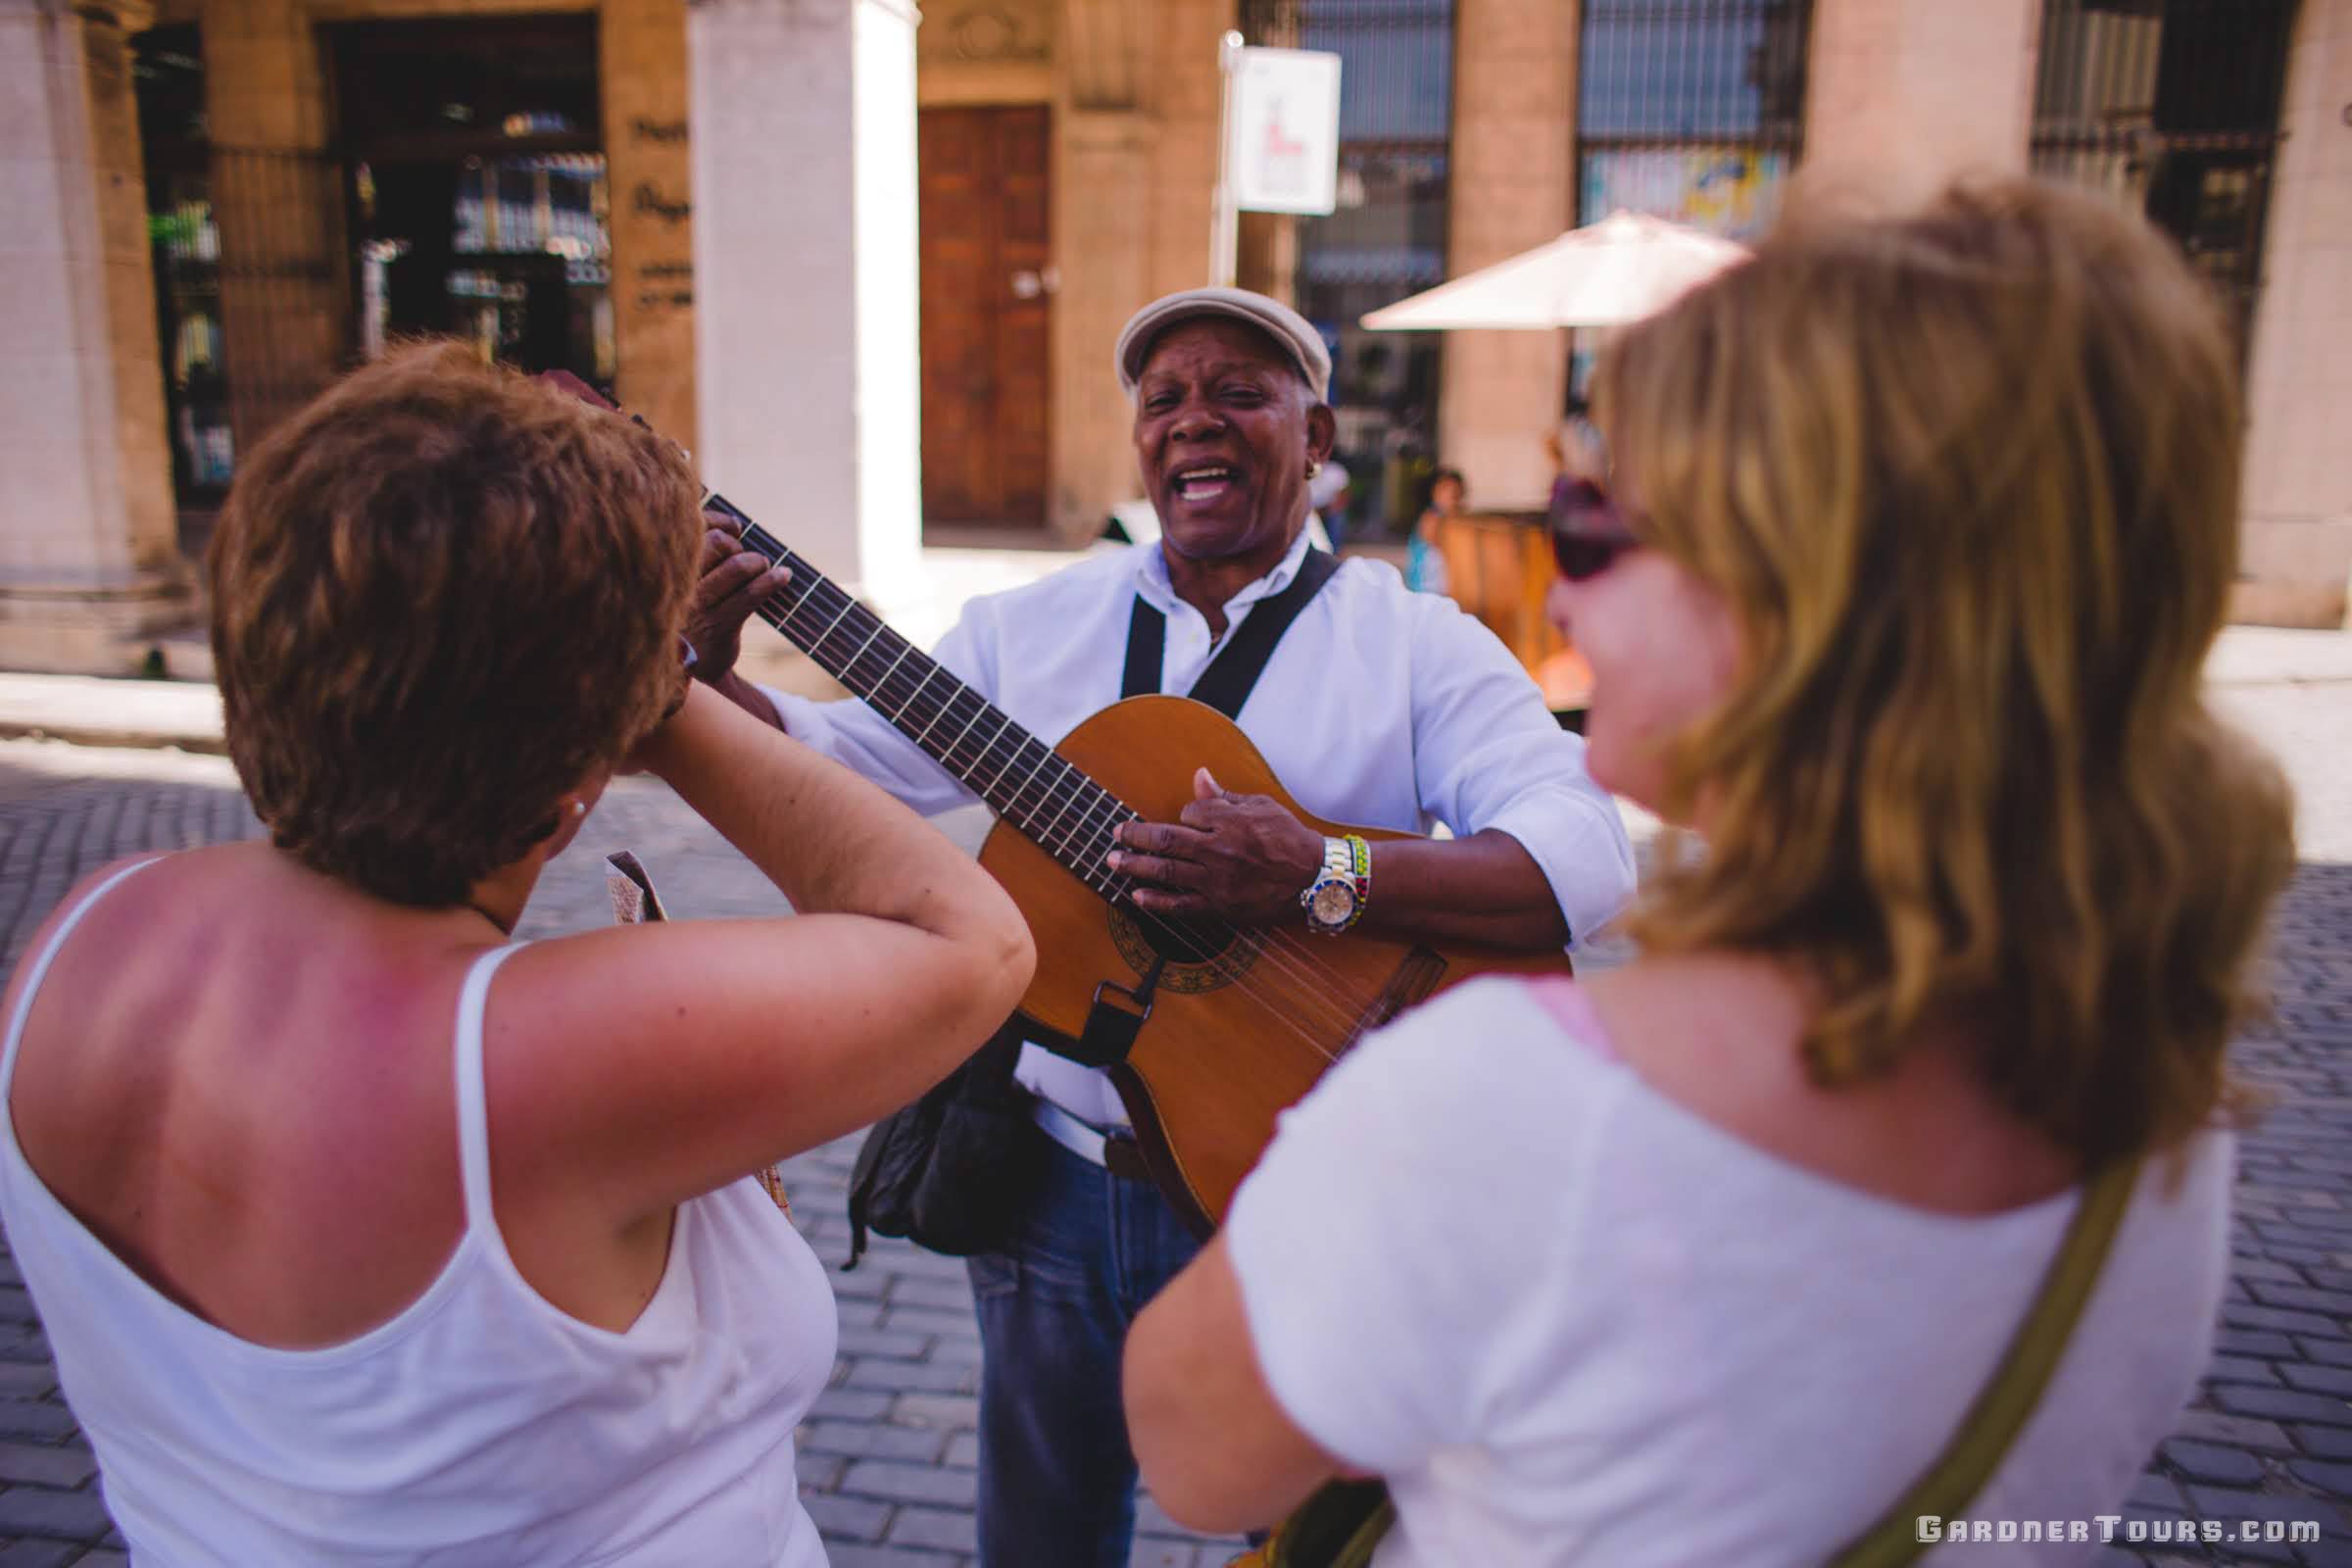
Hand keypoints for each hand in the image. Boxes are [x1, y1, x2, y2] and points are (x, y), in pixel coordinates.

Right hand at [688, 508, 791, 684]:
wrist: (689, 665)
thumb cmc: (691, 612)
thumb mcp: (686, 582)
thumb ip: (702, 552)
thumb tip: (735, 525)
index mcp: (668, 568)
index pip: (694, 529)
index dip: (720, 521)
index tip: (735, 527)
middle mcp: (679, 584)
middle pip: (716, 542)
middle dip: (737, 545)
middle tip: (745, 559)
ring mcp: (698, 606)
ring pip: (736, 567)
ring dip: (758, 563)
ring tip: (764, 568)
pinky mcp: (718, 626)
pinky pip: (750, 596)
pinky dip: (772, 581)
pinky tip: (783, 576)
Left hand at [1109, 768, 1323, 924]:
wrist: (1314, 880)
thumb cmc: (1290, 839)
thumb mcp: (1261, 807)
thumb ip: (1225, 797)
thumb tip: (1199, 777)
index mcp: (1230, 821)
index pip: (1189, 813)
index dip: (1183, 815)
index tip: (1185, 819)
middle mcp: (1219, 849)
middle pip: (1166, 840)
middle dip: (1135, 836)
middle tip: (1115, 834)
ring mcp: (1217, 880)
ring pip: (1166, 871)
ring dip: (1135, 865)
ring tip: (1112, 862)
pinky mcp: (1220, 906)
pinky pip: (1181, 905)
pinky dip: (1157, 901)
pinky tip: (1136, 896)